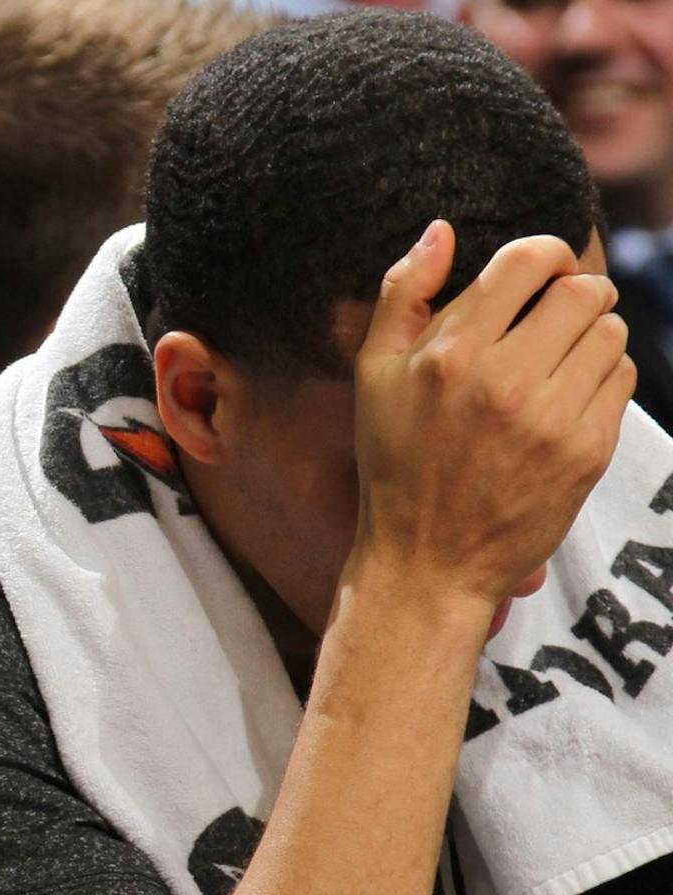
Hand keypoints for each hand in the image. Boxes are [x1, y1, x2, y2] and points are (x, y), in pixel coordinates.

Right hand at [352, 220, 632, 606]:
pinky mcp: (584, 451)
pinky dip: (600, 381)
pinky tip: (565, 404)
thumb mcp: (373, 379)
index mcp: (449, 356)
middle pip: (584, 291)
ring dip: (590, 339)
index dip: (546, 257)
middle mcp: (501, 382)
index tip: (539, 279)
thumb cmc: (394, 466)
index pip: (531, 260)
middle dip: (575, 296)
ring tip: (557, 367)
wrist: (426, 563)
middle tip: (554, 322)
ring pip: (610, 332)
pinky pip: (620, 380)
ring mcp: (549, 418)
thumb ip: (401, 296)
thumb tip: (440, 231)